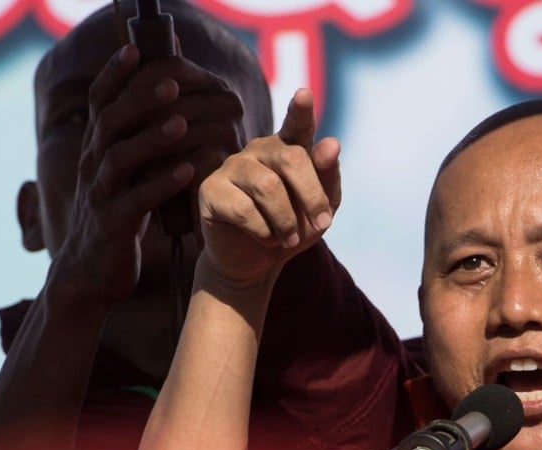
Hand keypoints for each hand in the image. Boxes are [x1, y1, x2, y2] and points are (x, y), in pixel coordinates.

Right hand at [50, 44, 246, 306]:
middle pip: (109, 123)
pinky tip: (189, 172)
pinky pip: (137, 200)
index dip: (113, 75)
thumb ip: (139, 145)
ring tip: (181, 124)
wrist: (93, 272)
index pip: (99, 103)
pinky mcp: (114, 225)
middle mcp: (93, 166)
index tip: (134, 50)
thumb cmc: (120, 217)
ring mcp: (100, 196)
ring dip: (152, 139)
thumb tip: (174, 107)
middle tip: (171, 84)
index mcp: (96, 149)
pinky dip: (162, 184)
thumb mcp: (126, 176)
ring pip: (119, 158)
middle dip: (139, 100)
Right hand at [197, 88, 340, 284]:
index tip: (304, 94)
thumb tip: (331, 143)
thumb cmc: (293, 228)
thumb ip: (328, 176)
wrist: (257, 261)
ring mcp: (232, 167)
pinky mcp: (210, 190)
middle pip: (292, 159)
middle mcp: (259, 150)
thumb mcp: (321, 207)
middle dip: (312, 196)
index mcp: (289, 148)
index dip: (301, 110)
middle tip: (322, 224)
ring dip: (287, 221)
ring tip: (289, 238)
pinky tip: (266, 238)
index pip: (297, 125)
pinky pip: (244, 209)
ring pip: (269, 187)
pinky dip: (264, 232)